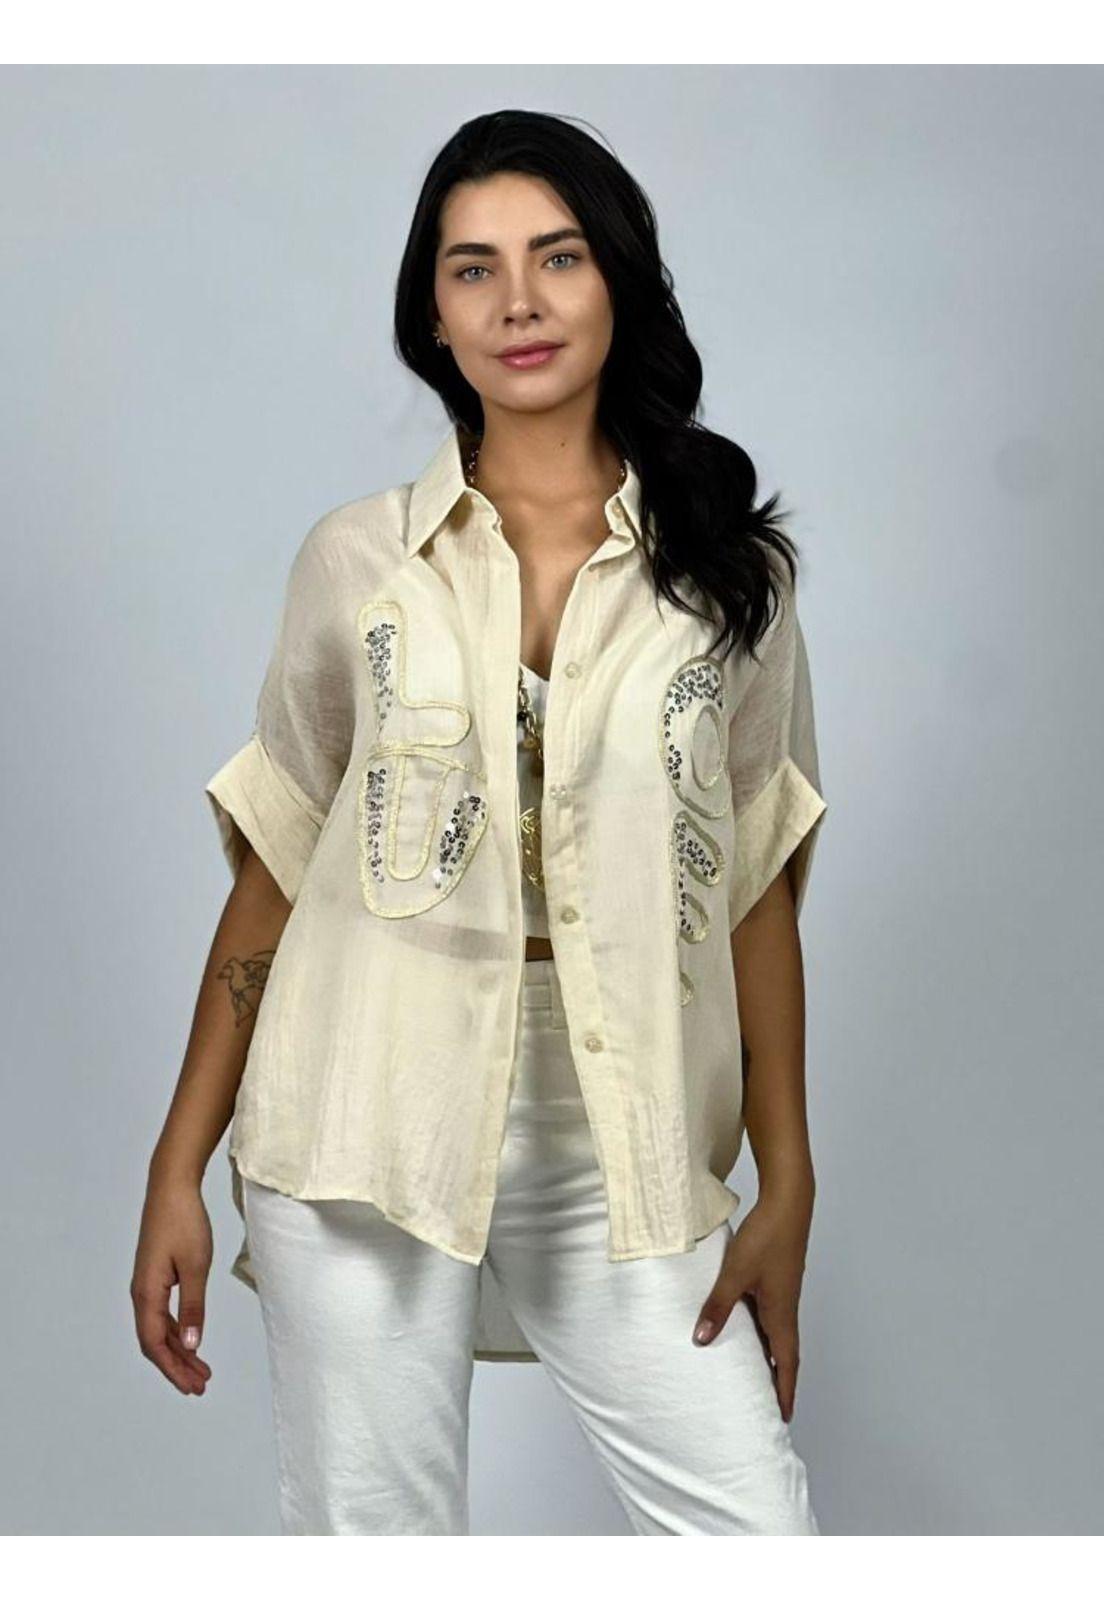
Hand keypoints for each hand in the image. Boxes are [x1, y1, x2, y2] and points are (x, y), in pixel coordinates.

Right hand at [131, 1170, 213, 1396]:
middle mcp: (142, 1293)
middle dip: (177, 1366)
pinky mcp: (156, 1275)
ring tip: (201, 1370)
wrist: (172, 1187)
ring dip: (179, 1351)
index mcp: (147, 1293)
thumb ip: (193, 1307)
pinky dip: (178, 1330)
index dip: (173, 1368)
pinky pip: (163, 1313)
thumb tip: (191, 1345)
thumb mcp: (196, 1266)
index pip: (155, 1343)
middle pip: (155, 1341)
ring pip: (160, 1329)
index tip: (192, 1386)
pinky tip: (192, 1340)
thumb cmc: (184, 1222)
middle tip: (200, 1385)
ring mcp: (148, 1284)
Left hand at [691, 1185, 812, 1421]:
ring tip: (753, 1374)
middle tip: (767, 1405)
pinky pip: (770, 1315)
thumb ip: (718, 1307)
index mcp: (781, 1314)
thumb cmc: (766, 1238)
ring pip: (776, 1334)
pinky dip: (761, 1332)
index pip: (787, 1364)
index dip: (785, 1391)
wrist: (788, 1203)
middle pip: (784, 1354)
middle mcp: (785, 1308)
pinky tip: (743, 1328)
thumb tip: (701, 1340)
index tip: (783, 1416)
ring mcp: (782, 1293)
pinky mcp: (776, 1279)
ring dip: (769, 1356)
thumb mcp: (735, 1274)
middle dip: (778, 1380)